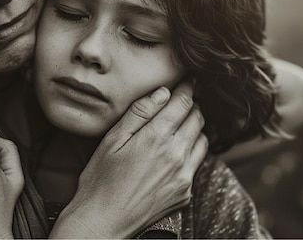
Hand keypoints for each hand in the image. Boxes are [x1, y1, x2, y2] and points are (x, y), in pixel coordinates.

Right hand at [51, 79, 207, 237]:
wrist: (103, 221)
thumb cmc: (100, 179)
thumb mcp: (112, 140)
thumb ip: (139, 113)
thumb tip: (162, 92)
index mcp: (155, 138)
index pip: (182, 103)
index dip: (186, 88)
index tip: (187, 80)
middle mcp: (176, 155)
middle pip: (197, 118)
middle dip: (192, 104)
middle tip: (183, 99)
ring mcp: (183, 176)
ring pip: (203, 139)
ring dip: (196, 126)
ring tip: (182, 122)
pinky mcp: (185, 192)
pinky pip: (197, 162)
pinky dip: (193, 149)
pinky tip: (178, 149)